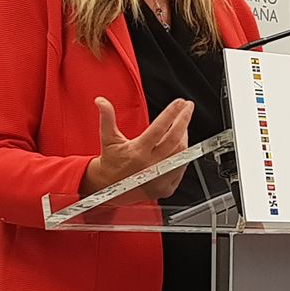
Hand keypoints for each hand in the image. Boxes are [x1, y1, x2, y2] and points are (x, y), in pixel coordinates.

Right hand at [79, 97, 193, 201]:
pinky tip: (181, 145)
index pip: (159, 128)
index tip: (180, 102)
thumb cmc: (111, 162)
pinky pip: (181, 169)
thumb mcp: (108, 139)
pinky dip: (183, 155)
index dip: (171, 113)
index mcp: (137, 152)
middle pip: (175, 139)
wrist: (108, 189)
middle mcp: (150, 166)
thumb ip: (107, 118)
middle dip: (184, 120)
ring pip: (181, 154)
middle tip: (188, 108)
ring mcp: (159, 179)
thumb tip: (101, 101)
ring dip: (185, 137)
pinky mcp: (165, 189)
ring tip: (183, 125)